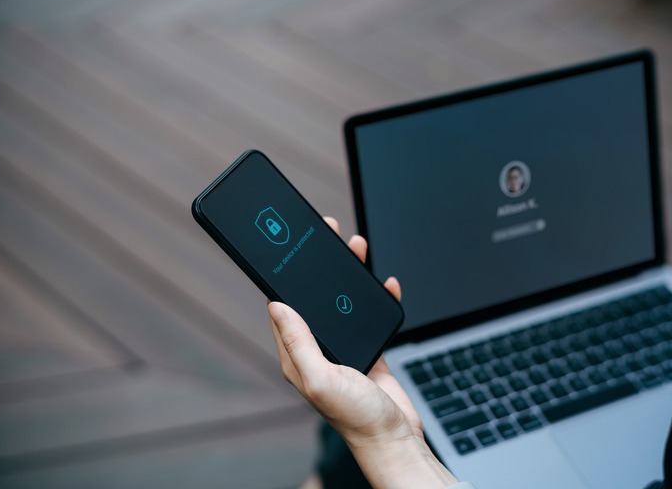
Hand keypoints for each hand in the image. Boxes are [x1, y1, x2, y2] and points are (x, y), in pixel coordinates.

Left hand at [268, 216, 456, 488]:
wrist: (394, 437)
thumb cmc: (356, 416)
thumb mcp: (321, 378)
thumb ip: (300, 342)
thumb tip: (277, 305)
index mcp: (297, 354)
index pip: (285, 305)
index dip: (286, 275)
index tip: (290, 246)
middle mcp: (317, 348)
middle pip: (316, 296)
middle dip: (321, 264)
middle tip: (327, 233)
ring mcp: (343, 346)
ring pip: (343, 300)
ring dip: (349, 274)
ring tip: (356, 248)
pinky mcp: (367, 348)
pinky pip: (368, 314)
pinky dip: (376, 296)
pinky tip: (384, 283)